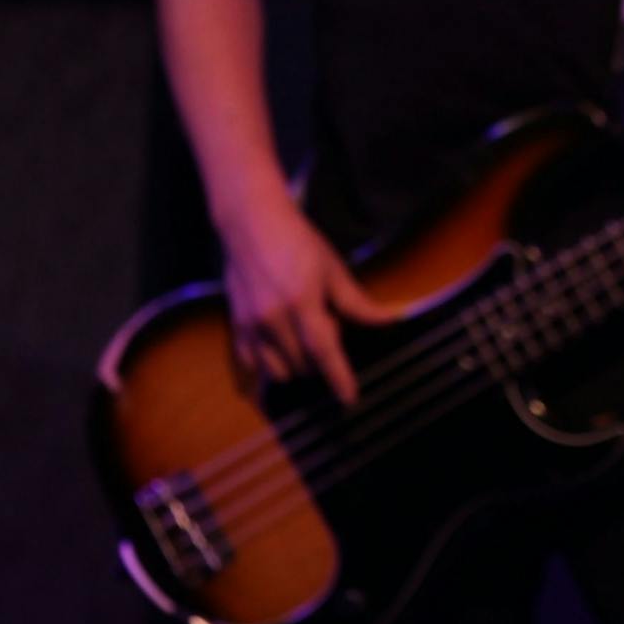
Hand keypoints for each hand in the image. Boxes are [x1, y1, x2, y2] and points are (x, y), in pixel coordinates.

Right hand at [222, 203, 398, 404]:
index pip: (323, 350)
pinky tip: (281, 351)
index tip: (350, 399)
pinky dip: (269, 367)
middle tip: (329, 330)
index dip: (338, 378)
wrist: (252, 224)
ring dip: (297, 367)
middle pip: (303, 365)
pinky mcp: (235, 326)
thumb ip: (357, 302)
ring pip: (277, 371)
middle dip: (321, 361)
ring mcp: (250, 325)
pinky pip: (252, 365)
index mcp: (302, 302)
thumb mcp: (333, 268)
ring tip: (305, 339)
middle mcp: (273, 319)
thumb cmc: (299, 242)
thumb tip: (389, 321)